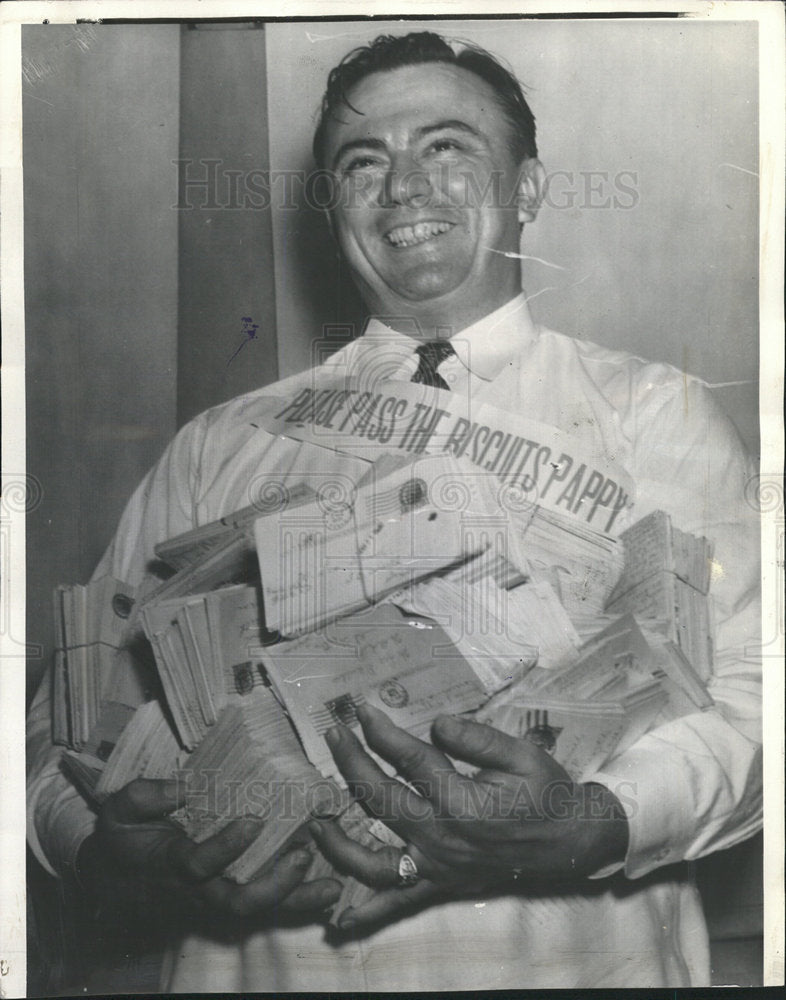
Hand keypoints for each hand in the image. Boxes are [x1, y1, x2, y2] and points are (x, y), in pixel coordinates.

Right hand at [77, 778, 340, 934]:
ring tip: (331, 884)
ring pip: (259, 911)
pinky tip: (329, 891)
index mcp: (170, 864)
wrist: (116, 878)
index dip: (227, 846)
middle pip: (237, 902)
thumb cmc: (124, 836)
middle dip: (274, 884)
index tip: (255, 820)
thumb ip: (146, 796)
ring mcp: (216, 899)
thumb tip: (183, 787)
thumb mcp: (120, 810)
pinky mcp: (230, 899)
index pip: (199, 864)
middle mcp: (198, 889)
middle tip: (303, 854)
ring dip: (297, 899)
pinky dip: (299, 902)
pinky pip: (267, 909)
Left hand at [310, 704, 627, 930]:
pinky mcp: (439, 884)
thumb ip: (476, 737)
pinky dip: (366, 910)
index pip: (406, 757)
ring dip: (338, 837)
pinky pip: (396, 903)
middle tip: (333, 732)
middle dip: (349, 759)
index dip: (379, 730)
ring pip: (372, 858)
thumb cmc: (545, 792)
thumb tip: (434, 723)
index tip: (360, 709)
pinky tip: (338, 914)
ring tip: (316, 815)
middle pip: (377, 796)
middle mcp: (440, 836)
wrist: (569, 841)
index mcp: (460, 800)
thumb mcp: (520, 753)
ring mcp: (435, 865)